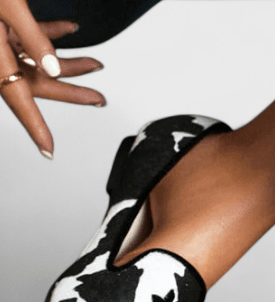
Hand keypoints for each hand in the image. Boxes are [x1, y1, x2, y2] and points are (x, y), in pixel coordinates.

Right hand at [0, 0, 105, 158]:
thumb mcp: (8, 5)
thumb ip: (33, 36)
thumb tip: (55, 67)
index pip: (19, 100)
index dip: (35, 127)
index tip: (48, 149)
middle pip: (36, 82)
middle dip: (72, 90)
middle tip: (100, 100)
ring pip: (37, 59)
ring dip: (67, 61)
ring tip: (97, 63)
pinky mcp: (0, 24)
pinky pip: (27, 34)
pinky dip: (49, 33)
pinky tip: (71, 29)